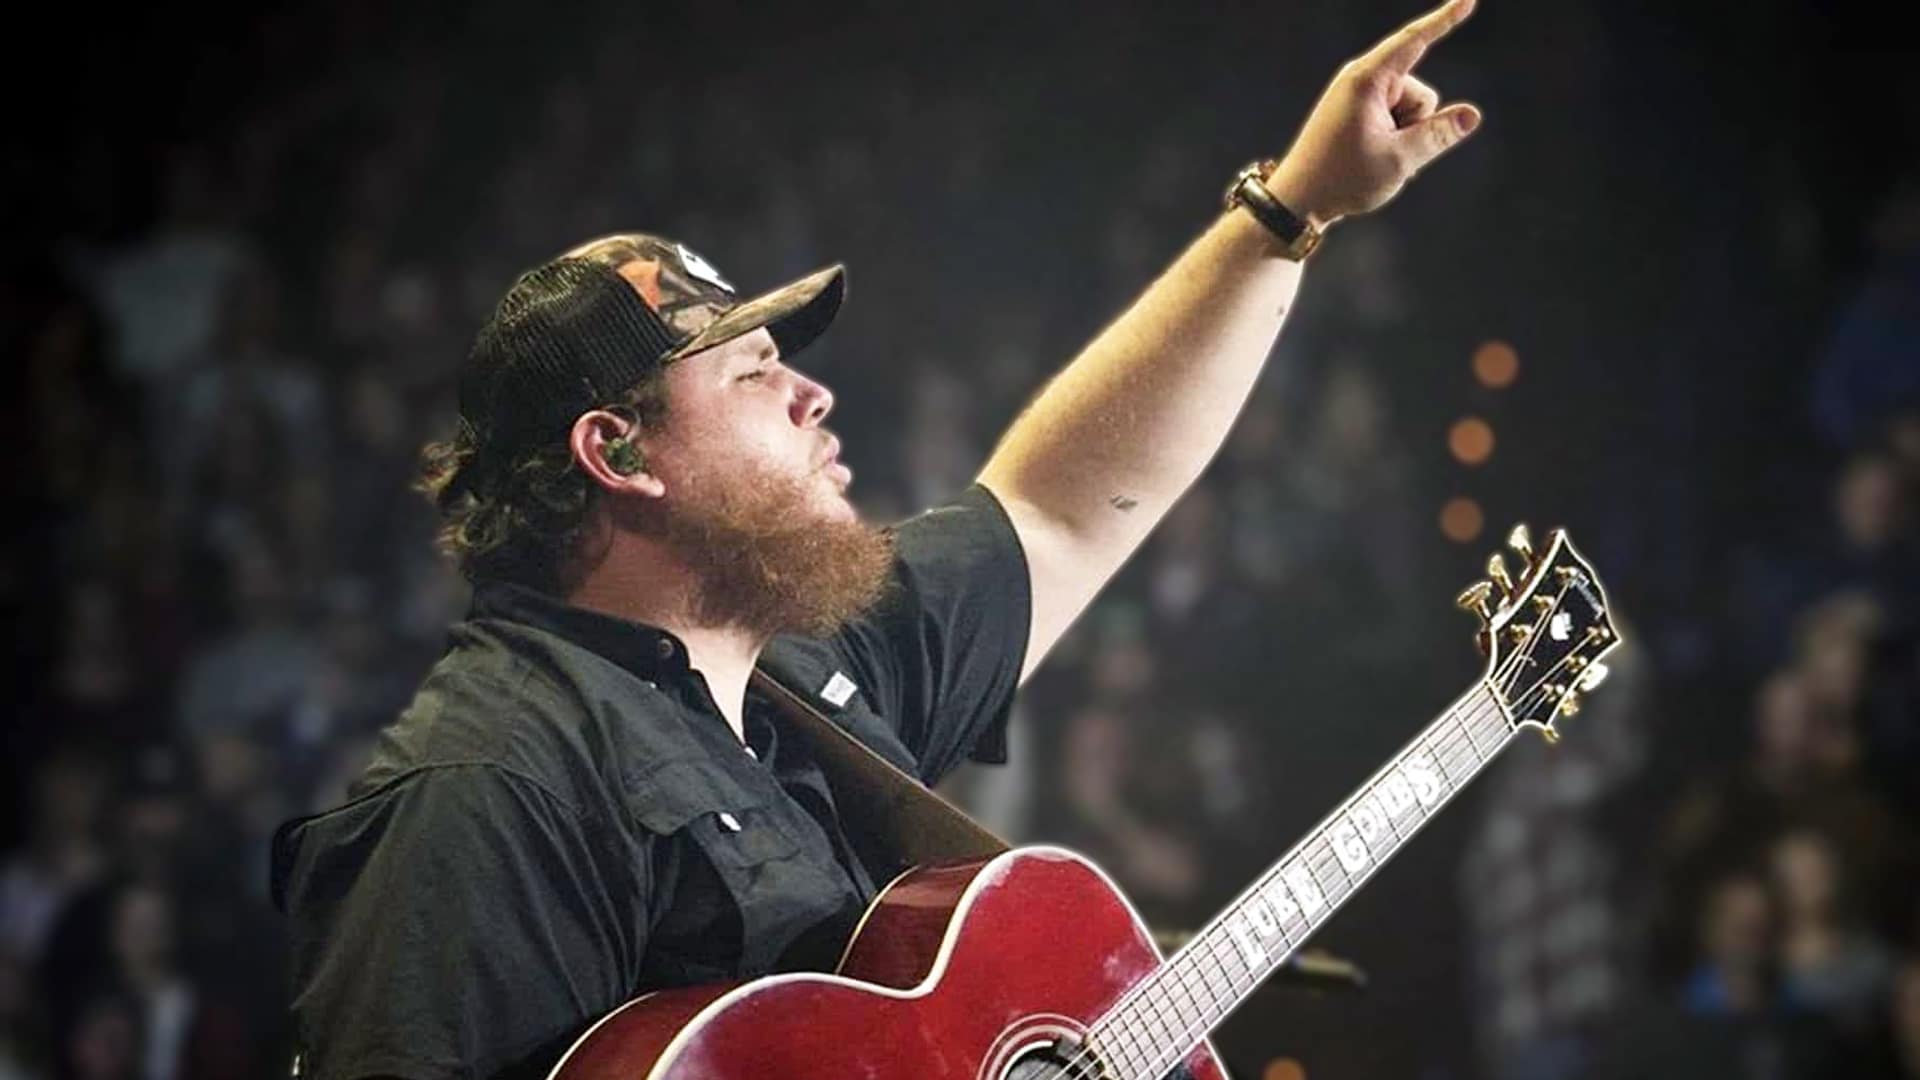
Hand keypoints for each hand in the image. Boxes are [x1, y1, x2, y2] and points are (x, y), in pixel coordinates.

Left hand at [1266, 0, 1482, 226]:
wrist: (1298, 201)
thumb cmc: (1342, 179)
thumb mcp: (1399, 159)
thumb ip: (1439, 134)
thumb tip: (1471, 115)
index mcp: (1367, 80)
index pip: (1415, 41)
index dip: (1445, 20)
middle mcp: (1362, 81)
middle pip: (1421, 94)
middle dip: (1416, 124)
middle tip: (1383, 154)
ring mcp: (1360, 97)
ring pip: (1411, 111)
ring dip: (1404, 135)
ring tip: (1371, 158)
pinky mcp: (1359, 112)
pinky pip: (1396, 119)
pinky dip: (1394, 139)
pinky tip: (1370, 158)